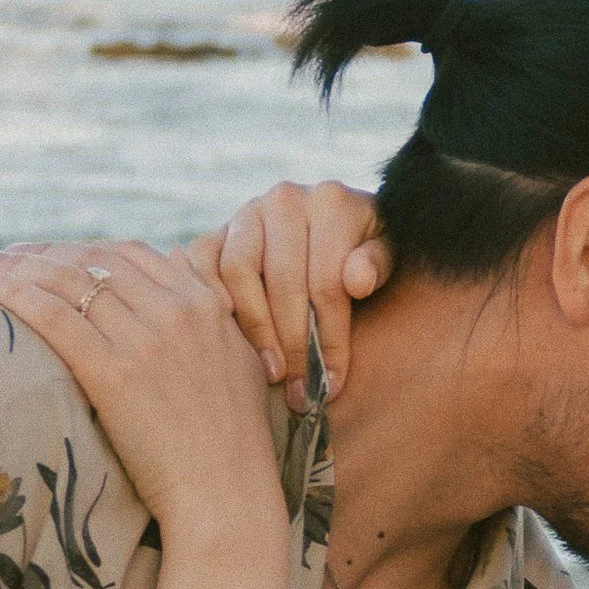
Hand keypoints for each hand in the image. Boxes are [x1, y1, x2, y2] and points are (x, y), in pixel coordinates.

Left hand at [0, 239, 280, 537]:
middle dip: (45, 253)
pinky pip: (58, 319)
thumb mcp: (238, 360)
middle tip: (8, 255)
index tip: (52, 254)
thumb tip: (176, 260)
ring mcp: (146, 341)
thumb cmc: (232, 441)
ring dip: (22, 268)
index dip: (85, 250)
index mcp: (206, 305)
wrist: (227, 494)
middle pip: (96, 261)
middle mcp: (177, 313)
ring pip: (72, 283)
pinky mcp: (116, 374)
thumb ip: (211, 309)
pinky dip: (21, 297)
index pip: (133, 255)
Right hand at [194, 181, 388, 412]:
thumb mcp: (385, 254)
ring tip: (272, 372)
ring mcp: (247, 213)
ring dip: (254, 329)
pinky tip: (234, 343)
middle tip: (299, 389)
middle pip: (283, 282)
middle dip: (293, 344)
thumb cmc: (363, 251)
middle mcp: (285, 199)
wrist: (330, 229)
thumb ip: (378, 264)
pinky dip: (214, 305)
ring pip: (239, 273)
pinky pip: (203, 266)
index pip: (327, 281)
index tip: (332, 383)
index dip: (330, 339)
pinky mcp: (216, 231)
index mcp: (332, 202)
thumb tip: (357, 281)